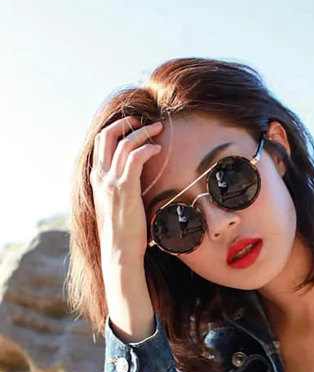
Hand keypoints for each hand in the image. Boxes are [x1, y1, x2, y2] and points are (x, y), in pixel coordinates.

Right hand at [90, 116, 162, 263]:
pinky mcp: (124, 188)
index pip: (101, 142)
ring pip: (124, 143)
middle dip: (126, 122)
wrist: (119, 251)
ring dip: (143, 131)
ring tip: (158, 129)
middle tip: (144, 120)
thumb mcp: (116, 205)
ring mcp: (111, 181)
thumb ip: (120, 188)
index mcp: (96, 178)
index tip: (134, 125)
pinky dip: (147, 148)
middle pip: (107, 135)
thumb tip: (134, 180)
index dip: (117, 128)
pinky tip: (157, 149)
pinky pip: (135, 157)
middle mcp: (100, 176)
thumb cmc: (122, 232)